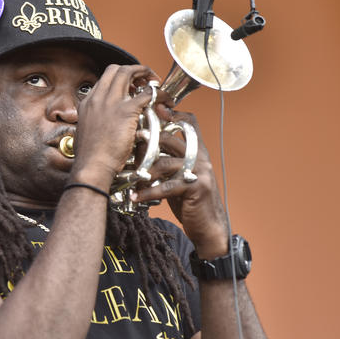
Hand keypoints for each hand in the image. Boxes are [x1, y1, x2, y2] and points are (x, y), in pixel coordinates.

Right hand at [70, 64, 158, 187]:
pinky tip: (164, 101)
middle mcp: (98, 98)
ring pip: (129, 73)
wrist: (92, 167)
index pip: (104, 80)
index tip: (130, 87)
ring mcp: (111, 102)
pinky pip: (147, 93)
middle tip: (145, 79)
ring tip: (155, 82)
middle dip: (133, 70)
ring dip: (144, 73)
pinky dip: (159, 94)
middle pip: (116, 70)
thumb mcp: (86, 134)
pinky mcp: (126, 111)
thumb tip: (103, 125)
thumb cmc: (90, 158)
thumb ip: (95, 123)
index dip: (120, 79)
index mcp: (87, 104)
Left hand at [131, 108, 228, 257]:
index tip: (153, 112)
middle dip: (148, 141)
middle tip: (131, 141)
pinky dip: (148, 192)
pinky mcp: (196, 188)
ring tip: (131, 177)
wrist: (208, 226)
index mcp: (197, 150)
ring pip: (165, 162)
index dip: (172, 114)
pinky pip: (167, 186)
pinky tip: (136, 197)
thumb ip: (167, 161)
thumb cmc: (189, 201)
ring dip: (144, 171)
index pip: (189, 122)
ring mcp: (200, 171)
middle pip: (171, 138)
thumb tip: (142, 149)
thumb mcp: (178, 176)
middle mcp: (200, 157)